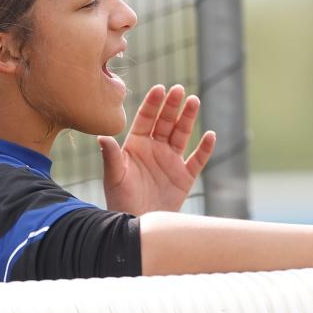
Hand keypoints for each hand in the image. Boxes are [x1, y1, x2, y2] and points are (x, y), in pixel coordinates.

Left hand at [100, 84, 215, 214]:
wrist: (137, 223)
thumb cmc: (120, 201)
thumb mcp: (114, 177)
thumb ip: (111, 157)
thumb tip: (102, 137)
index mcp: (136, 146)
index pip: (145, 119)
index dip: (153, 104)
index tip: (159, 89)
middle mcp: (154, 150)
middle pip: (165, 122)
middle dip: (172, 106)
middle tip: (178, 90)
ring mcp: (171, 162)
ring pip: (182, 134)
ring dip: (188, 118)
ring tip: (194, 101)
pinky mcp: (184, 177)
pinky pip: (197, 159)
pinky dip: (204, 148)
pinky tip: (210, 135)